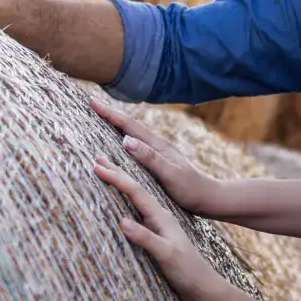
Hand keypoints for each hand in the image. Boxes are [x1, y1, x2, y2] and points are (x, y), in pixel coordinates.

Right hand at [89, 97, 221, 213]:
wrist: (209, 199)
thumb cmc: (190, 190)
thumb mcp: (170, 174)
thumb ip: (150, 158)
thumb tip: (126, 140)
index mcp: (158, 145)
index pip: (129, 125)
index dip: (110, 114)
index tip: (92, 101)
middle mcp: (157, 145)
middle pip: (130, 125)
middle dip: (110, 114)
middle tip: (91, 103)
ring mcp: (158, 153)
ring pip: (132, 134)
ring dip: (116, 125)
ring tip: (99, 118)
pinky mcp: (158, 162)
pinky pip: (136, 146)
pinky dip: (123, 139)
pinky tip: (118, 143)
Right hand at [93, 160, 235, 300]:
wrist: (205, 288)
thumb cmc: (188, 272)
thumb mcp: (167, 255)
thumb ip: (146, 238)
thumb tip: (122, 221)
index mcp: (161, 218)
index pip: (136, 192)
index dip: (116, 177)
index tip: (97, 165)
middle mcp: (160, 218)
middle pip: (135, 190)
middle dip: (116, 173)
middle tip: (96, 158)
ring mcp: (159, 227)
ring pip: (136, 199)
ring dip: (120, 185)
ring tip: (106, 173)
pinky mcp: (158, 237)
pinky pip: (138, 213)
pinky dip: (126, 204)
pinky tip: (120, 206)